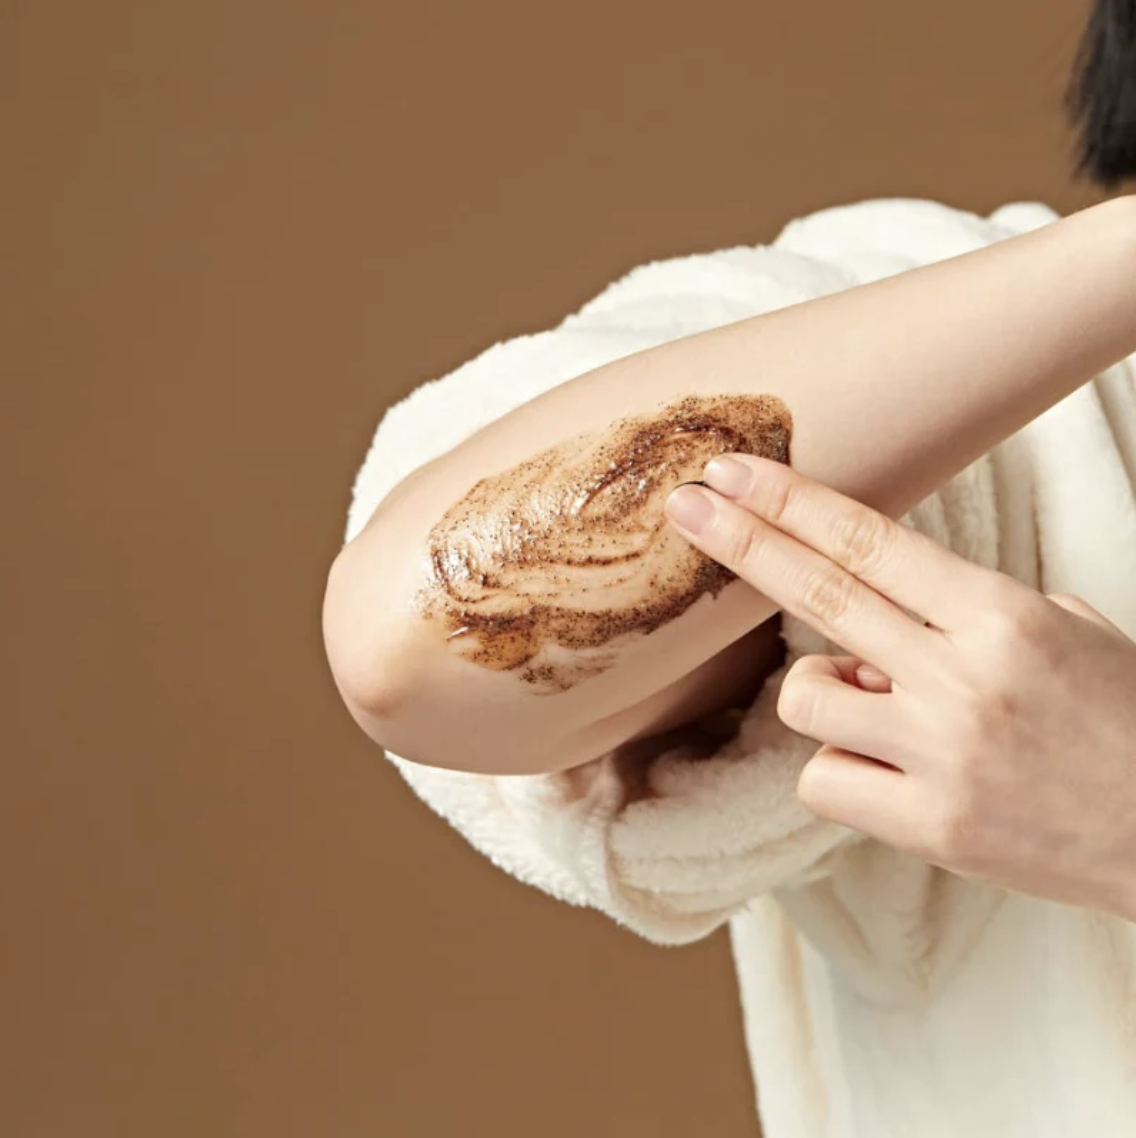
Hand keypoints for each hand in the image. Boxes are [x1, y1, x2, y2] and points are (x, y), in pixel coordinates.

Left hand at [665, 454, 1135, 920]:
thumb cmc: (1125, 721)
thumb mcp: (1066, 631)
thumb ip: (964, 613)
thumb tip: (868, 617)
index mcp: (1001, 613)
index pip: (867, 538)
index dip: (788, 499)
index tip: (730, 470)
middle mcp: (962, 676)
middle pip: (818, 591)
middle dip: (739, 540)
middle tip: (683, 504)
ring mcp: (941, 754)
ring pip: (804, 696)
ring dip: (820, 690)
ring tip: (880, 710)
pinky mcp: (930, 825)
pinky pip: (825, 780)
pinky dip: (845, 770)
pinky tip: (896, 776)